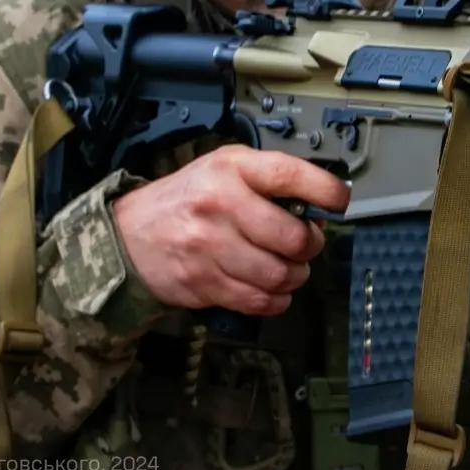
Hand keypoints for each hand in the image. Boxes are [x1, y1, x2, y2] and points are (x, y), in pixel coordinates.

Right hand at [112, 145, 349, 315]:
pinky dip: (275, 300)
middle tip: (305, 244)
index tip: (339, 202)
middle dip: (310, 246)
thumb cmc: (187, 199)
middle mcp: (220, 204)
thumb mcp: (224, 169)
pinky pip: (259, 301)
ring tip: (289, 268)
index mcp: (230, 169)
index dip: (325, 191)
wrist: (130, 234)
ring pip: (279, 275)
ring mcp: (209, 246)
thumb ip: (268, 181)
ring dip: (295, 277)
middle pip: (292, 237)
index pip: (289, 175)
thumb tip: (319, 206)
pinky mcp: (203, 282)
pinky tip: (271, 289)